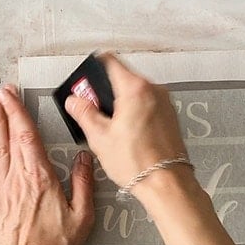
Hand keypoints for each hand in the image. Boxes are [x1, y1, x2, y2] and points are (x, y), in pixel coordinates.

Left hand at [0, 85, 94, 244]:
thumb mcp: (82, 218)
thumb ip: (82, 184)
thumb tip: (82, 157)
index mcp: (41, 178)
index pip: (27, 136)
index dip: (19, 112)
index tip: (12, 95)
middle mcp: (18, 178)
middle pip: (10, 137)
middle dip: (5, 111)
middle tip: (1, 92)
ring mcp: (3, 189)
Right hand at [64, 53, 188, 187]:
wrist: (166, 183)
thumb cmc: (139, 163)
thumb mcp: (99, 137)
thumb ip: (83, 113)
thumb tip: (75, 102)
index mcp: (135, 89)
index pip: (110, 61)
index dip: (93, 67)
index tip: (85, 78)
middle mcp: (154, 91)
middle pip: (123, 77)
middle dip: (105, 90)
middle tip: (91, 107)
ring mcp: (164, 103)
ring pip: (135, 92)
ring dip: (119, 102)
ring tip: (108, 124)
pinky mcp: (170, 116)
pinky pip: (147, 104)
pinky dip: (134, 111)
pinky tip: (126, 132)